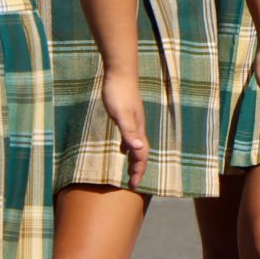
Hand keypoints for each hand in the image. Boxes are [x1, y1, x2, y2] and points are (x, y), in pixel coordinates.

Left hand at [100, 68, 148, 185]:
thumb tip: (137, 150)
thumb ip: (129, 132)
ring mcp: (134, 122)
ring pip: (138, 145)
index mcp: (138, 130)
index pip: (141, 155)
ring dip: (136, 159)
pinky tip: (123, 149)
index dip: (138, 170)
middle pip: (142, 153)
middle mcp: (139, 128)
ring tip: (131, 170)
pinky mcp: (128, 116)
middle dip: (139, 168)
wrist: (120, 73)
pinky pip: (131, 137)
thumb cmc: (118, 94)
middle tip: (133, 184)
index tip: (133, 185)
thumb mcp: (121, 115)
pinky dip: (129, 147)